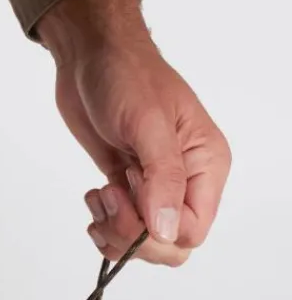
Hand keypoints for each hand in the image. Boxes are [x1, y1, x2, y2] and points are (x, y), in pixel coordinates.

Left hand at [38, 0, 230, 265]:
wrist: (92, 56)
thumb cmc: (127, 76)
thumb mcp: (148, 124)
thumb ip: (162, 179)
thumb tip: (165, 231)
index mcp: (205, 165)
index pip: (191, 231)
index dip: (155, 232)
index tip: (127, 195)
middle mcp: (185, 180)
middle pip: (168, 244)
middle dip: (132, 235)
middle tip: (108, 197)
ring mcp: (154, 185)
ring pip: (143, 240)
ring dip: (112, 229)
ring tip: (98, 194)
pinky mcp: (127, 185)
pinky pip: (122, 226)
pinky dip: (103, 222)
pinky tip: (93, 196)